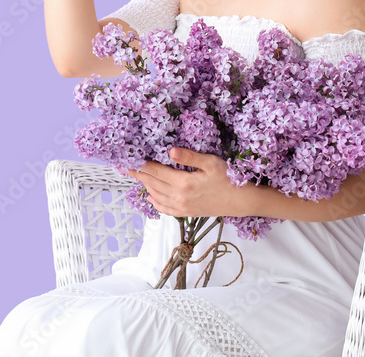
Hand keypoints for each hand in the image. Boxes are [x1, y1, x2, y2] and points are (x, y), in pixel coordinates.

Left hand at [124, 148, 251, 217]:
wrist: (240, 202)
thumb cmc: (229, 179)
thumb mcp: (211, 163)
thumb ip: (189, 156)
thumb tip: (170, 151)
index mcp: (183, 183)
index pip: (153, 172)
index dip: (138, 165)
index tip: (125, 160)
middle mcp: (178, 197)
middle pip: (151, 183)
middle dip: (137, 174)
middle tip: (124, 166)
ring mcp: (181, 207)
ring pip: (155, 195)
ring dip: (144, 185)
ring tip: (135, 175)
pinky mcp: (185, 213)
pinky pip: (163, 208)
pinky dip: (154, 200)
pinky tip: (151, 194)